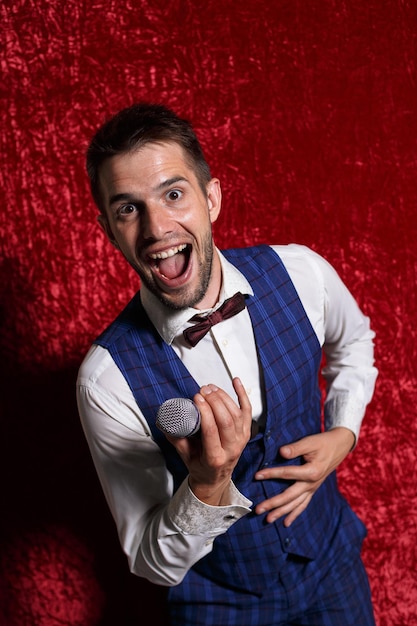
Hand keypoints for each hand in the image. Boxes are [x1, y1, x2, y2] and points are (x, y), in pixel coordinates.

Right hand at [167, 377, 251, 505]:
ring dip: (224, 397)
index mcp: (215, 458)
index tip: (196, 398)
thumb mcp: (184, 456)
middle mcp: (232, 449)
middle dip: (214, 401)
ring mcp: (241, 440)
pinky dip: (242, 394)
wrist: (216, 477)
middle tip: (202, 390)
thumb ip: (176, 438)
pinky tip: (236, 381)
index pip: (212, 431)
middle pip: (227, 420)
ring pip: (237, 413)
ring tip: (210, 387)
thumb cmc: (200, 466)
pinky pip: (247, 410)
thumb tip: (165, 420)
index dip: (205, 412)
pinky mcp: (246, 432)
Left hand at [254, 427, 354, 525]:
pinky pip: (303, 505)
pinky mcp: (312, 489)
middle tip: (258, 509)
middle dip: (273, 503)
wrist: (338, 446)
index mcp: (311, 472)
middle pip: (289, 496)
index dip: (271, 474)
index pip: (287, 474)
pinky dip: (294, 514)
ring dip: (281, 512)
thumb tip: (281, 452)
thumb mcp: (310, 442)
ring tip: (268, 520)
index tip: (257, 476)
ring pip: (295, 504)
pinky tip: (286, 523)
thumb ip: (296, 448)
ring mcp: (312, 488)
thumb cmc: (322, 442)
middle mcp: (312, 484)